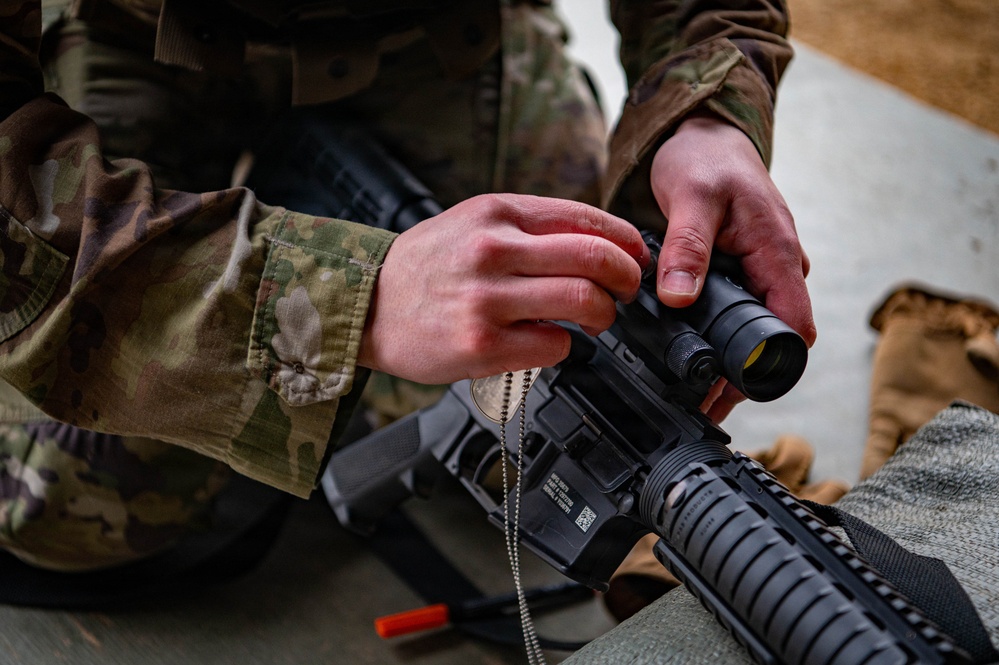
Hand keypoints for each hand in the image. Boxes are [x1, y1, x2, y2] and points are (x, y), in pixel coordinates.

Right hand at [358, 193, 648, 383]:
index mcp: (496, 213)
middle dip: (626, 279)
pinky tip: (548, 340)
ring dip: (603, 315)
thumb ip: (530, 229)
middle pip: (597, 258)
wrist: (366, 304)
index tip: (635, 257)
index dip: (626, 241)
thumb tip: (601, 243)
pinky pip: (555, 345)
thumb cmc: (425, 266)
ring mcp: (487, 299)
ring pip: (584, 301)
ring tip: (594, 320)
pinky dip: (565, 345)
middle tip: (624, 292)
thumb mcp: (472, 223)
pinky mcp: (481, 344)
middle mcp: (493, 250)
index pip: (587, 218)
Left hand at [650, 113, 815, 420]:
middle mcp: (777, 267)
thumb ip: (687, 248)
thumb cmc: (704, 159)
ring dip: (723, 355)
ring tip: (685, 386)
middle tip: (696, 402)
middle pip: (770, 336)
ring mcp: (761, 270)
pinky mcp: (741, 270)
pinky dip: (713, 331)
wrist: (701, 135)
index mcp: (777, 253)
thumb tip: (680, 298)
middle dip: (738, 373)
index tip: (729, 391)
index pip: (793, 327)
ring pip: (751, 326)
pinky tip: (683, 347)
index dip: (766, 366)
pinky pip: (734, 309)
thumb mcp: (691, 198)